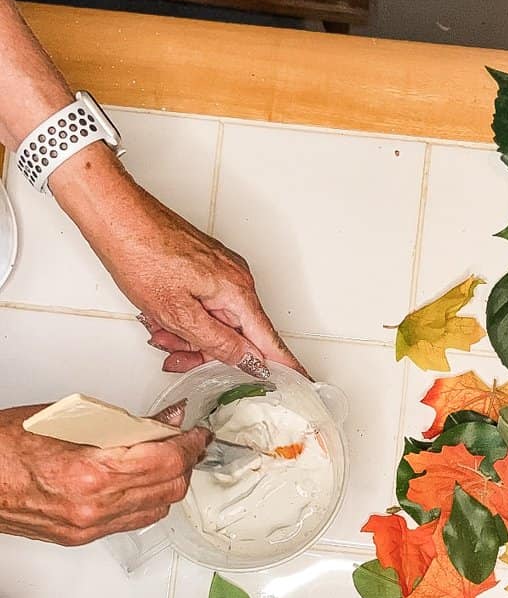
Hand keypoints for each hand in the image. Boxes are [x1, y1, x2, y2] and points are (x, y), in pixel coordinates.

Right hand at [0, 405, 209, 545]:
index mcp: (90, 472)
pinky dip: (149, 500)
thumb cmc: (4, 446)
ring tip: (171, 459)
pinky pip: (133, 521)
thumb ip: (122, 424)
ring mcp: (87, 526)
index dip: (189, 445)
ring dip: (171, 483)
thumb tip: (161, 422)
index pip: (165, 462)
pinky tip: (147, 482)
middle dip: (186, 462)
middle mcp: (93, 506)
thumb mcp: (69, 419)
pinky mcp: (81, 537)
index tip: (198, 433)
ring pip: (156, 509)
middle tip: (190, 442)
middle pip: (169, 489)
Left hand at [130, 204, 306, 375]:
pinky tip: (160, 314)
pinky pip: (204, 304)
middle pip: (236, 334)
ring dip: (188, 334)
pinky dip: (184, 316)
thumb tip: (247, 360)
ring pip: (215, 321)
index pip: (268, 339)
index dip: (282, 364)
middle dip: (205, 350)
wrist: (117, 216)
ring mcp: (220, 272)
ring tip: (158, 328)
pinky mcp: (204, 268)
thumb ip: (216, 341)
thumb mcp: (178, 313)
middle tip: (176, 356)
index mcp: (236, 292)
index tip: (300, 381)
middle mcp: (235, 280)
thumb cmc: (140, 253)